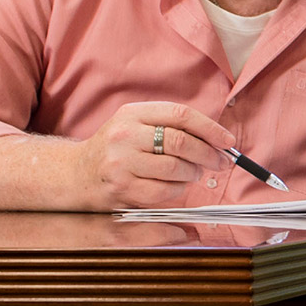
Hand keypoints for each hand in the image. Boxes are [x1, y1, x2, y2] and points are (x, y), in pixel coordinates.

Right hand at [76, 102, 233, 209]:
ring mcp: (122, 163)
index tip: (227, 141)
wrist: (78, 173)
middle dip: (208, 154)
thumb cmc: (117, 147)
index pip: (181, 115)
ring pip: (176, 169)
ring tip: (195, 172)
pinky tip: (177, 185)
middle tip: (220, 161)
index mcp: (132, 114)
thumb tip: (218, 140)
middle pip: (181, 142)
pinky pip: (165, 191)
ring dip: (194, 173)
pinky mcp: (123, 188)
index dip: (210, 128)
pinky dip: (179, 189)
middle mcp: (124, 136)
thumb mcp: (136, 124)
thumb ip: (171, 125)